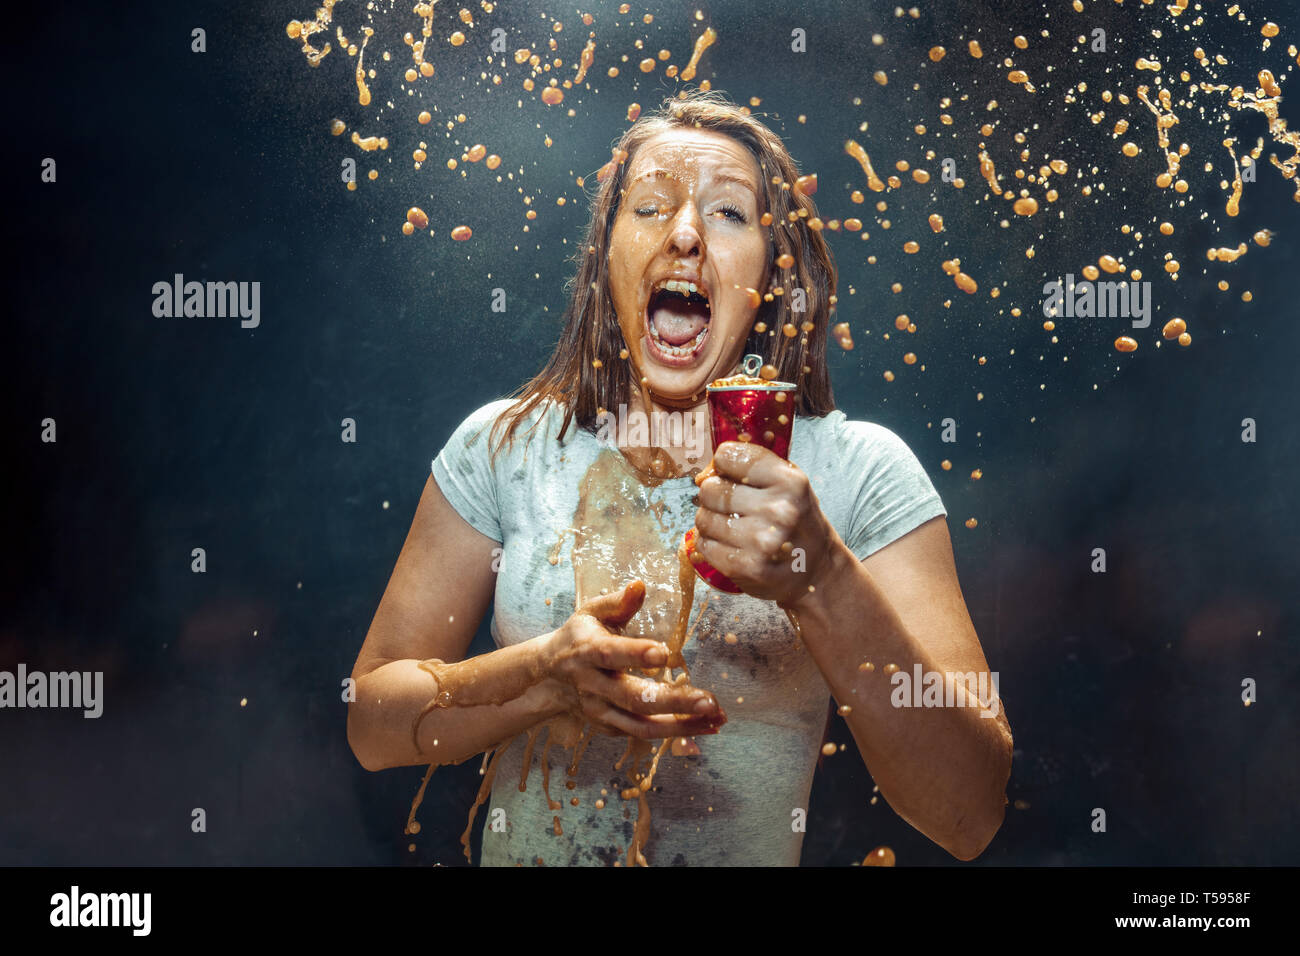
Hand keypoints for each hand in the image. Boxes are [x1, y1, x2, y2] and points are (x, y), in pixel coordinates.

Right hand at [544, 580, 726, 738]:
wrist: (548, 676)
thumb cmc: (579, 637)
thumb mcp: (590, 613)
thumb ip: (617, 602)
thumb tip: (640, 584)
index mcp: (587, 651)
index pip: (610, 654)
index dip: (636, 655)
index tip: (666, 654)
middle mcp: (592, 686)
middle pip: (633, 698)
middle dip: (673, 702)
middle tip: (709, 701)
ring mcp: (600, 711)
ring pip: (641, 726)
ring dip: (681, 725)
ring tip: (715, 717)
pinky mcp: (609, 727)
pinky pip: (643, 733)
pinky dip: (676, 732)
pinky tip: (705, 725)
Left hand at [692, 441, 838, 606]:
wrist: (817, 569)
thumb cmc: (797, 521)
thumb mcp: (788, 483)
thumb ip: (750, 468)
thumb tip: (703, 475)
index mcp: (790, 481)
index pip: (727, 456)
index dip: (723, 465)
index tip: (731, 475)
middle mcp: (778, 510)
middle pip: (710, 489)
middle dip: (715, 496)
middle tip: (732, 506)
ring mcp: (761, 541)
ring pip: (703, 518)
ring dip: (711, 522)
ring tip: (734, 528)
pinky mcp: (745, 567)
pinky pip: (704, 545)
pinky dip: (711, 545)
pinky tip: (732, 546)